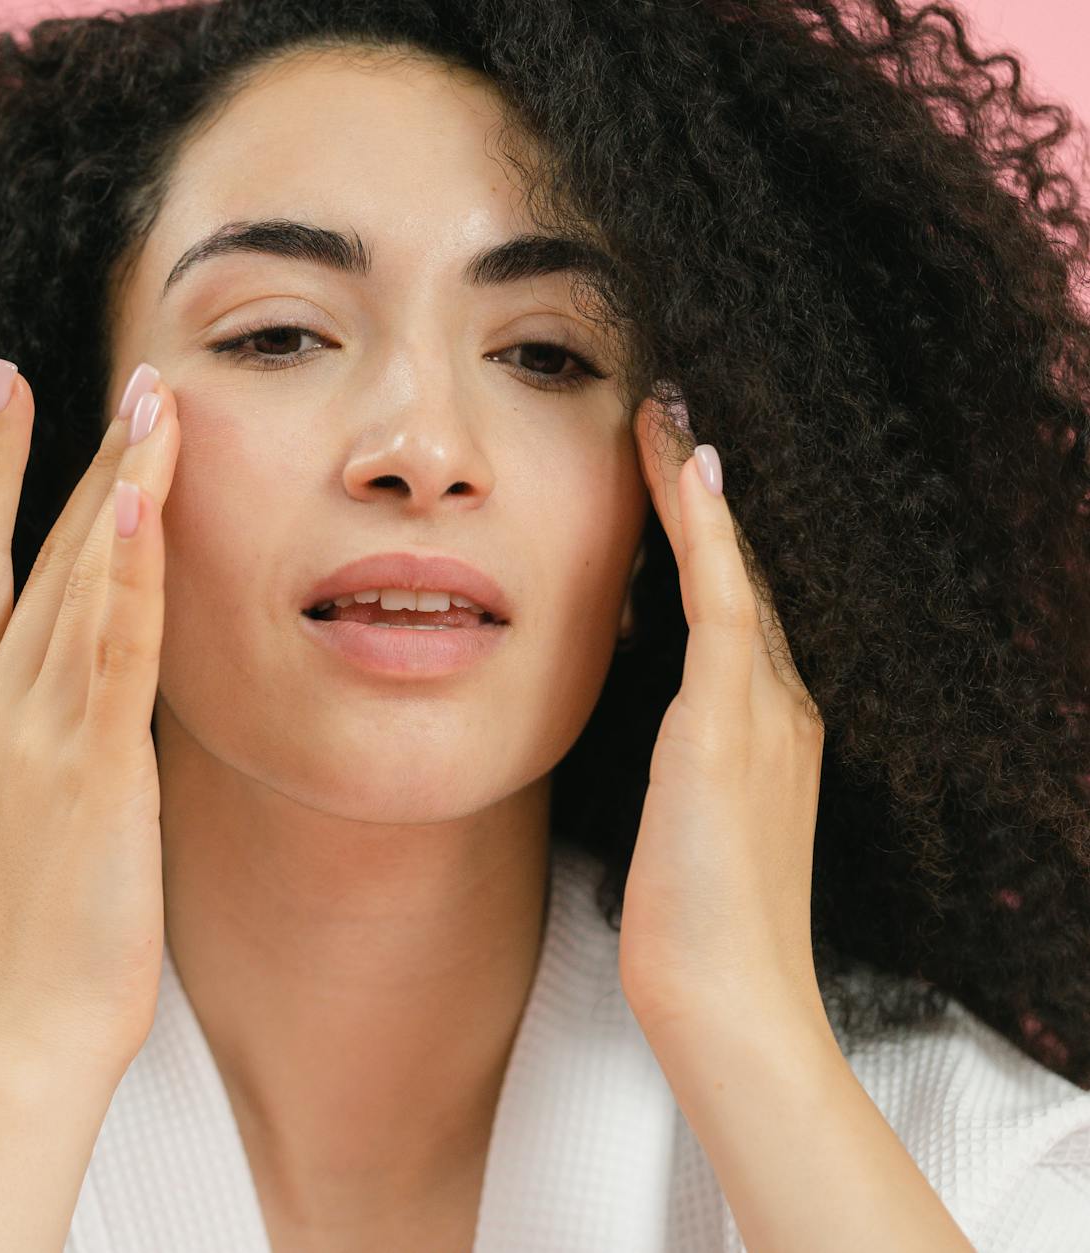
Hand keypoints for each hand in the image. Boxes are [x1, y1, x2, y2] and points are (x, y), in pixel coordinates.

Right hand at [0, 359, 180, 1071]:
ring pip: (78, 578)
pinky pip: (111, 648)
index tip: (6, 386)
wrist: (17, 1029)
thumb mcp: (7, 815)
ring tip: (158, 397)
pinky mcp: (90, 767)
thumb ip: (32, 736)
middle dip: (78, 452)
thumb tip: (81, 686)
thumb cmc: (23, 938)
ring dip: (122, 480)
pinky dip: (129, 570)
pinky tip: (143, 497)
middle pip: (30, 548)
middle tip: (131, 372)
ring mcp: (28, 731)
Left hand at [617, 389, 829, 1037]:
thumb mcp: (673, 828)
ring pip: (733, 570)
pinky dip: (707, 533)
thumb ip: (664, 768)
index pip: (731, 608)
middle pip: (742, 571)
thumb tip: (628, 735)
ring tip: (665, 408)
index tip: (670, 467)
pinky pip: (723, 604)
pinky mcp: (731, 726)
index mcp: (766, 730)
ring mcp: (765, 712)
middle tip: (669, 406)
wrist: (727, 1002)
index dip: (705, 535)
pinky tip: (686, 468)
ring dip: (697, 487)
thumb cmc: (690, 931)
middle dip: (705, 491)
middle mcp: (780, 706)